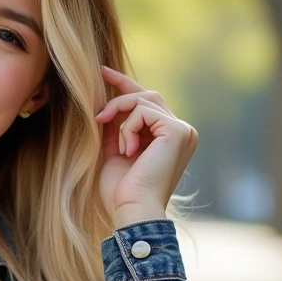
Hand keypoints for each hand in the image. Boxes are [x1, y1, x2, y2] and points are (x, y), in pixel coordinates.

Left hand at [94, 65, 197, 227]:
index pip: (148, 102)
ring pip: (143, 100)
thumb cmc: (122, 191)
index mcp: (169, 139)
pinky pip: (144, 111)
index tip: (102, 71)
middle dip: (119, 98)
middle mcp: (181, 131)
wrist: (132, 209)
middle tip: (98, 116)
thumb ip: (115, 129)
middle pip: (147, 95)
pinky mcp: (178, 130)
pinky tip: (128, 151)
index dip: (125, 84)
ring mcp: (183, 130)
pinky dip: (128, 128)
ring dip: (121, 119)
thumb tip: (106, 105)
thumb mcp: (114, 152)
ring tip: (119, 148)